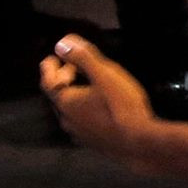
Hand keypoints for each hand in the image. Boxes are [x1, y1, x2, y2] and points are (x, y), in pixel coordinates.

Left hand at [41, 34, 154, 157]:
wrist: (139, 143)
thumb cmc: (121, 106)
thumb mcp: (105, 75)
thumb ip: (83, 57)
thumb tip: (62, 43)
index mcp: (66, 102)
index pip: (48, 82)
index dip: (50, 68)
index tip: (53, 57)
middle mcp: (67, 120)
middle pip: (59, 97)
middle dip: (64, 80)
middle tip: (76, 68)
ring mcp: (80, 134)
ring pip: (71, 112)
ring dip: (76, 98)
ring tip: (90, 88)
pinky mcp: (93, 143)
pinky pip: (83, 123)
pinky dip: (86, 112)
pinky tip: (100, 111)